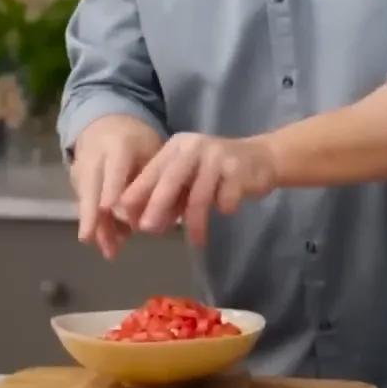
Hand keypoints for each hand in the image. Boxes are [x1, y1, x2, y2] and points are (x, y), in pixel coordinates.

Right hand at [69, 115, 163, 259]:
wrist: (106, 122)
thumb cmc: (137, 141)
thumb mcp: (151, 152)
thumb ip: (149, 182)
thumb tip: (147, 219)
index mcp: (118, 146)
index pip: (113, 170)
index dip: (110, 190)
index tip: (108, 210)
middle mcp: (94, 157)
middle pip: (90, 190)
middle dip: (94, 219)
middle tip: (101, 245)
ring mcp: (80, 168)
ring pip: (85, 201)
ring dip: (96, 227)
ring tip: (109, 251)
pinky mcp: (74, 179)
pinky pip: (83, 203)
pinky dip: (93, 222)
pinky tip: (105, 240)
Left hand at [117, 133, 278, 244]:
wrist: (262, 158)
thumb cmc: (218, 172)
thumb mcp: (188, 177)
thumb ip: (168, 194)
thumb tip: (142, 223)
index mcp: (176, 147)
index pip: (151, 172)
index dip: (137, 195)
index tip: (123, 217)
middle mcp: (194, 146)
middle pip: (170, 180)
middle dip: (157, 206)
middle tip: (146, 229)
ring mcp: (217, 156)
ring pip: (199, 195)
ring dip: (196, 222)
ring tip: (196, 240)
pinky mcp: (238, 169)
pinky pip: (226, 198)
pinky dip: (225, 208)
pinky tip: (227, 210)